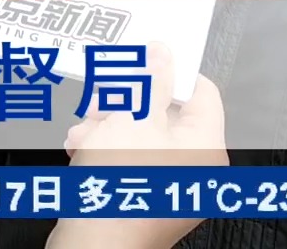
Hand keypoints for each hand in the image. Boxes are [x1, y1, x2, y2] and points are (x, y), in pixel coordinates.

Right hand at [46, 44, 226, 248]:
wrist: (93, 245)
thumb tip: (163, 56)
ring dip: (108, 125)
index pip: (202, 93)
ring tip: (84, 132)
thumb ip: (151, 82)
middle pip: (166, 114)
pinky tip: (81, 150)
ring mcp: (169, 186)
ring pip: (141, 136)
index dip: (173, 72)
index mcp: (205, 146)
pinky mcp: (144, 198)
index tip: (145, 59)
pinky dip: (105, 150)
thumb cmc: (119, 189)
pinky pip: (130, 160)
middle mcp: (194, 168)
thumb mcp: (134, 118)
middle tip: (102, 99)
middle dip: (126, 102)